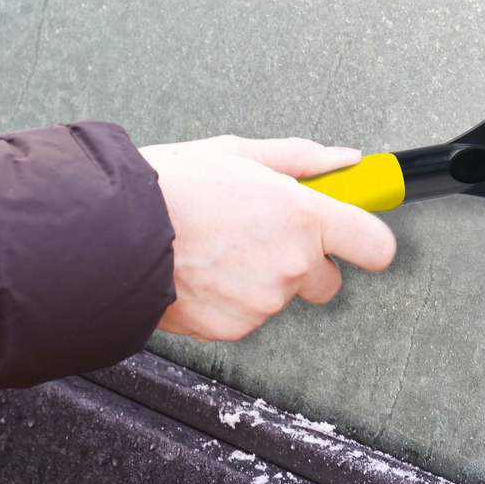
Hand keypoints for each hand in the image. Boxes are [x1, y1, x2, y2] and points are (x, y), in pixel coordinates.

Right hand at [138, 136, 396, 341]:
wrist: (109, 233)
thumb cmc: (169, 187)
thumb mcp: (240, 154)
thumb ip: (302, 160)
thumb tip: (343, 161)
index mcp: (304, 218)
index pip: (376, 246)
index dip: (369, 241)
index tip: (360, 234)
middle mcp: (292, 265)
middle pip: (329, 280)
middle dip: (306, 262)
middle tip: (265, 236)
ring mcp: (265, 302)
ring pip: (282, 296)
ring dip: (262, 279)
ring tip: (219, 248)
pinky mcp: (235, 329)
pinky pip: (248, 315)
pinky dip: (232, 300)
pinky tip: (204, 273)